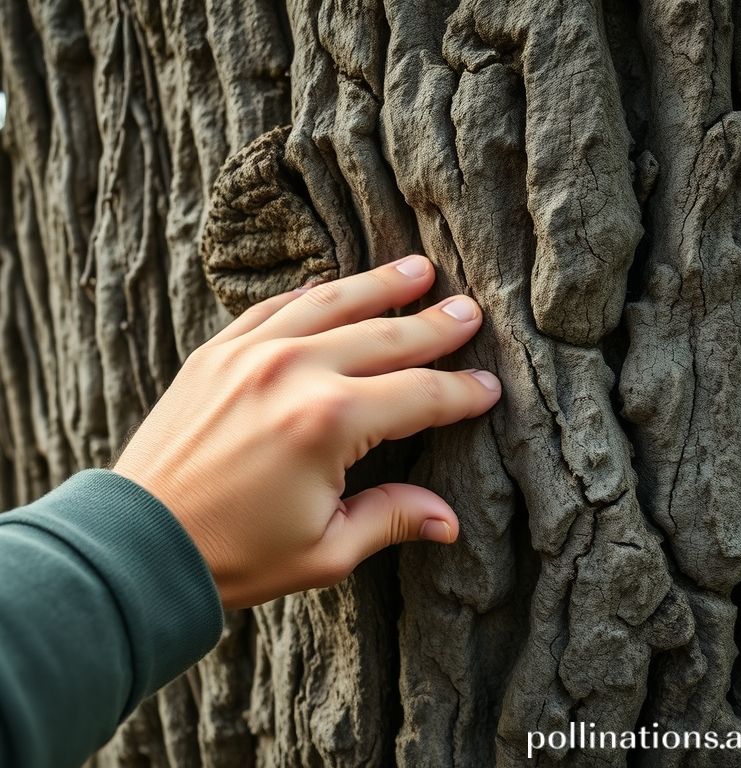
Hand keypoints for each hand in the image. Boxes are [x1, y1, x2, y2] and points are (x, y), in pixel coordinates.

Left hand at [113, 254, 501, 608]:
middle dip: (435, 324)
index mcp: (329, 423)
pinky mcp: (217, 352)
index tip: (488, 387)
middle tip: (469, 311)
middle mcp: (295, 372)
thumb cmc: (234, 555)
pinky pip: (275, 307)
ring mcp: (251, 353)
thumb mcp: (324, 551)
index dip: (461, 393)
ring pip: (333, 303)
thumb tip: (449, 520)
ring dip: (380, 285)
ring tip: (418, 269)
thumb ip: (390, 519)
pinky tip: (335, 287)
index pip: (419, 396)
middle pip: (386, 336)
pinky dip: (312, 295)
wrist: (139, 543)